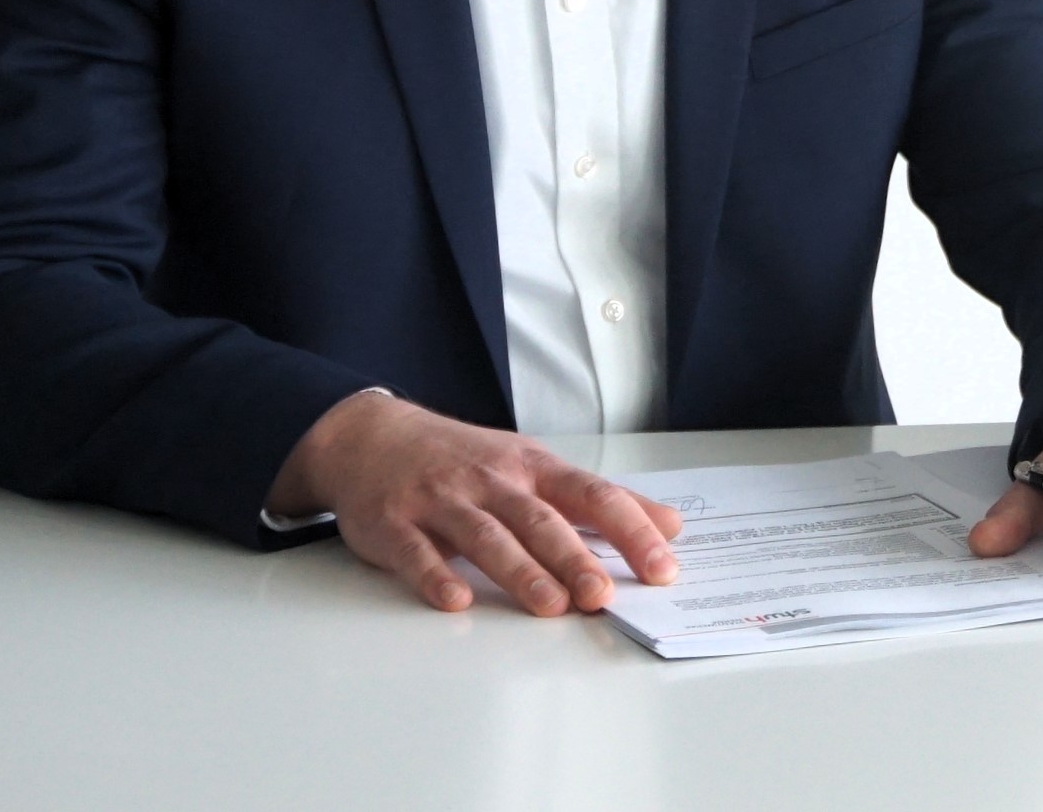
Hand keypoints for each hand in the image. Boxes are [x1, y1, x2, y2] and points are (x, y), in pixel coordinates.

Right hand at [266, 390, 685, 613]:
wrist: (372, 436)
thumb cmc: (464, 460)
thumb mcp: (534, 467)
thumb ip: (598, 500)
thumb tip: (670, 523)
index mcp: (533, 468)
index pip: (593, 496)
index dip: (631, 531)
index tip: (662, 568)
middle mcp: (492, 480)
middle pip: (541, 520)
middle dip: (575, 558)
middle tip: (603, 596)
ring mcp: (442, 500)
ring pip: (487, 536)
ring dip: (520, 572)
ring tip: (550, 606)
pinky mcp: (395, 522)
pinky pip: (416, 551)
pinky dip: (436, 575)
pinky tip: (456, 599)